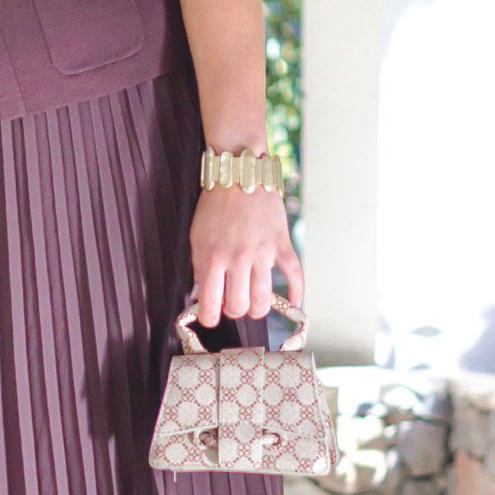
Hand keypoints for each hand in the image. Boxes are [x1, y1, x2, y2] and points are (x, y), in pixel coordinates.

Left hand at [188, 185, 302, 327]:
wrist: (240, 175)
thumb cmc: (215, 206)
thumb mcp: (197, 237)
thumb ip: (199, 268)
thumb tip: (201, 295)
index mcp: (213, 258)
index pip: (210, 304)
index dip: (210, 318)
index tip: (211, 318)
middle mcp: (239, 259)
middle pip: (239, 306)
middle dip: (235, 312)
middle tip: (232, 305)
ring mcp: (263, 253)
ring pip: (264, 299)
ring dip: (258, 309)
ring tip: (253, 305)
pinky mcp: (281, 244)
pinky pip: (294, 274)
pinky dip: (296, 292)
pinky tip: (294, 303)